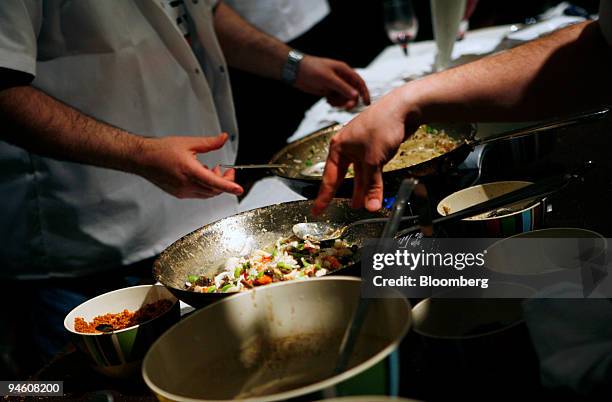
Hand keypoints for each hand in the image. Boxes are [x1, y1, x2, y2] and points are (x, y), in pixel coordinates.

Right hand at [135, 133, 242, 198]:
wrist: (142, 158)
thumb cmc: (160, 150)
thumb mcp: (188, 142)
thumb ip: (209, 143)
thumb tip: (223, 138)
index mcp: (189, 171)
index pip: (214, 182)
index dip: (228, 186)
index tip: (238, 189)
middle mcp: (186, 184)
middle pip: (213, 190)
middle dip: (224, 182)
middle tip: (226, 171)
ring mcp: (182, 191)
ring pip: (207, 194)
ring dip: (215, 185)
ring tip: (212, 170)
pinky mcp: (179, 194)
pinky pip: (198, 194)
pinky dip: (205, 187)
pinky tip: (201, 175)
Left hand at [294, 55, 369, 109]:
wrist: (296, 71)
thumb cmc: (312, 69)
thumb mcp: (328, 79)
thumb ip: (342, 87)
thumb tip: (356, 96)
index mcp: (344, 71)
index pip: (359, 82)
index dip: (364, 93)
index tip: (366, 103)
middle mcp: (341, 78)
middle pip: (352, 92)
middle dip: (350, 101)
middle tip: (345, 107)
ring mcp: (335, 85)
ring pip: (344, 98)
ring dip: (340, 103)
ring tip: (331, 102)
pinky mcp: (328, 91)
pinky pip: (336, 99)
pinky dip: (334, 103)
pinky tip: (327, 101)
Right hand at [312, 87, 421, 214]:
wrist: (404, 107)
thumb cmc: (382, 124)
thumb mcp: (374, 160)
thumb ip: (372, 185)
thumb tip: (371, 206)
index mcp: (339, 147)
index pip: (329, 178)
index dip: (323, 196)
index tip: (317, 209)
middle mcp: (348, 147)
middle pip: (344, 176)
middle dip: (345, 192)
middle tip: (338, 207)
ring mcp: (362, 147)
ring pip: (360, 173)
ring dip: (362, 189)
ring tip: (360, 204)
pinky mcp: (375, 147)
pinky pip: (371, 168)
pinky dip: (372, 180)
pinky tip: (374, 190)